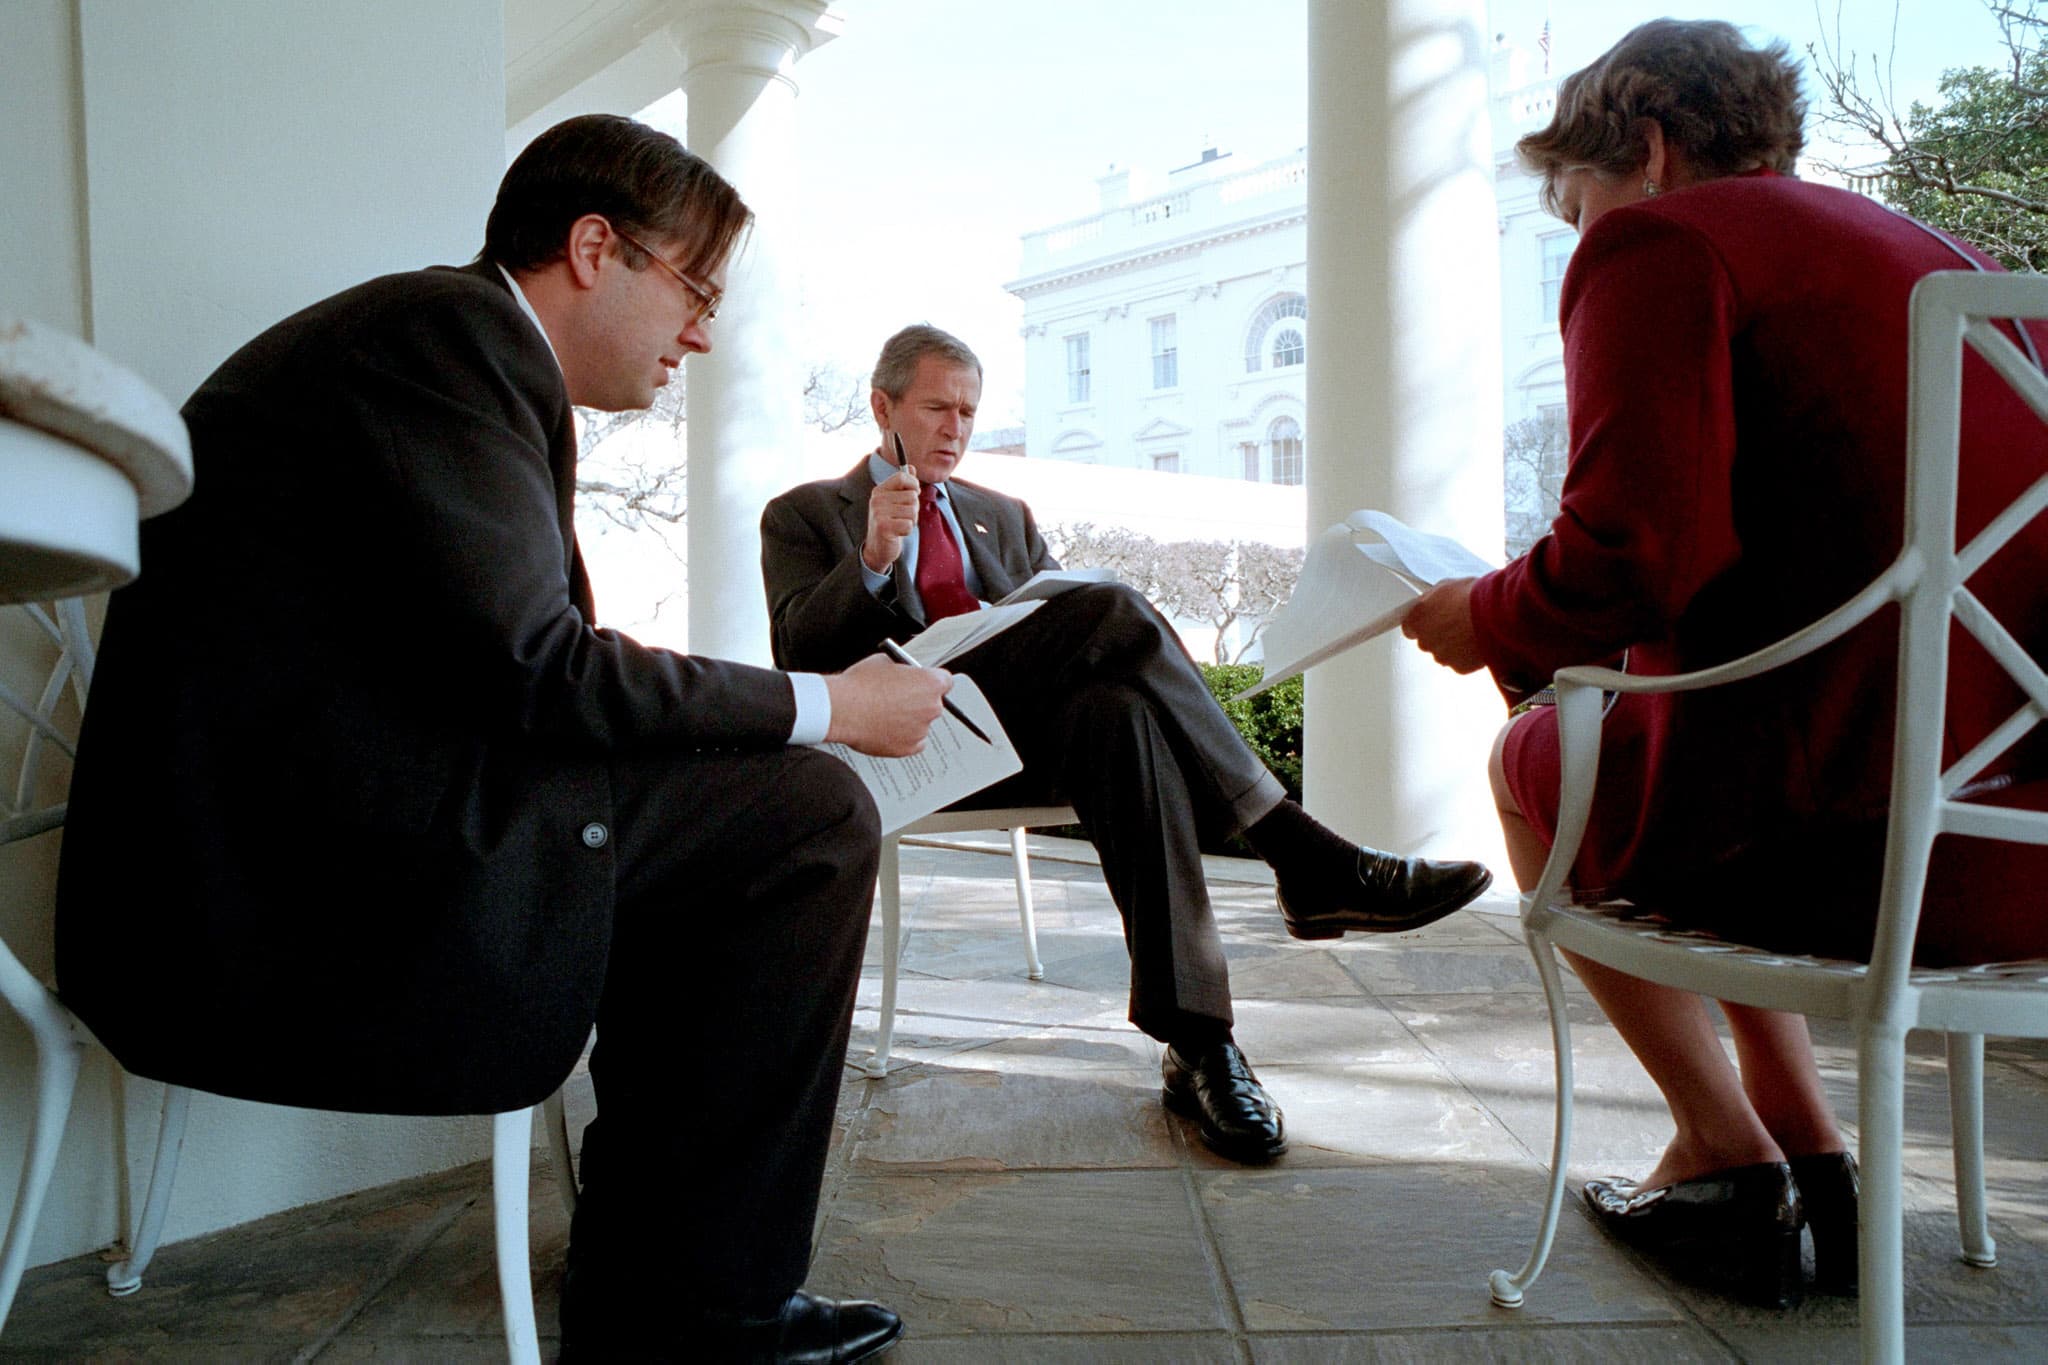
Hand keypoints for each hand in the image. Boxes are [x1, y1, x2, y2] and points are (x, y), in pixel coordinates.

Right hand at [824, 651, 950, 756]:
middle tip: (899, 699)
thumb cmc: (859, 685)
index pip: (945, 681)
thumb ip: (902, 669)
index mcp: (930, 683)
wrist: (841, 710)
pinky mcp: (909, 748)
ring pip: (921, 724)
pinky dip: (903, 737)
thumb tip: (904, 672)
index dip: (931, 682)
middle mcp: (932, 708)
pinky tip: (886, 728)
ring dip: (910, 720)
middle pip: (934, 704)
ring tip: (885, 714)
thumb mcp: (884, 662)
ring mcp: (921, 730)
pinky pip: (913, 742)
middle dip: (919, 701)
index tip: (922, 684)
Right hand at [862, 465, 919, 573]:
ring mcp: (879, 513)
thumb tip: (912, 468)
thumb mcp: (895, 502)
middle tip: (902, 516)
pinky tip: (897, 533)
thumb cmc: (890, 523)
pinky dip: (907, 531)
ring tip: (900, 525)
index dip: (914, 484)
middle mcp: (877, 499)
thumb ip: (904, 485)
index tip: (914, 492)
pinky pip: (909, 524)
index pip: (902, 477)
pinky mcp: (883, 527)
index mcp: (879, 490)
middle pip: (912, 495)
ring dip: (911, 521)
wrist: (878, 548)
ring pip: (912, 511)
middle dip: (914, 508)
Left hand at [1401, 577, 1485, 673]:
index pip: (1410, 627)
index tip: (1429, 621)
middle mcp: (1425, 641)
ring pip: (1444, 653)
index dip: (1422, 623)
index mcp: (1417, 620)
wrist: (1496, 613)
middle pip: (1427, 641)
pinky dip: (1467, 655)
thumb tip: (1431, 602)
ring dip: (1453, 645)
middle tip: (1456, 623)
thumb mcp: (1445, 587)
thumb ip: (1432, 599)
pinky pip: (1460, 662)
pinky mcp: (1459, 667)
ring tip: (1470, 631)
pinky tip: (1477, 641)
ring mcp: (1442, 656)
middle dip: (1439, 634)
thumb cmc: (1472, 597)